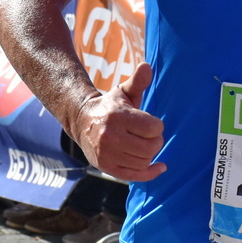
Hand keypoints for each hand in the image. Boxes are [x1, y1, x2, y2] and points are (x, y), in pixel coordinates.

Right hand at [73, 63, 165, 180]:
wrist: (82, 121)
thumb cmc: (110, 106)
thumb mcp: (122, 92)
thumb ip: (137, 82)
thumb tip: (146, 66)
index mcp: (118, 116)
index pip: (153, 128)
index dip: (157, 126)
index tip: (150, 123)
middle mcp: (110, 136)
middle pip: (150, 147)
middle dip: (156, 141)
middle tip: (150, 136)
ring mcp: (107, 154)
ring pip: (143, 161)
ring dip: (150, 154)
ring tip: (143, 145)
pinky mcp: (106, 167)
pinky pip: (134, 176)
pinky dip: (150, 173)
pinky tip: (159, 167)